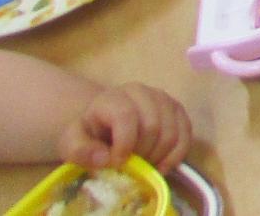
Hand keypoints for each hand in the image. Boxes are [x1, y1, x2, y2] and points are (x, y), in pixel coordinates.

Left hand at [58, 82, 192, 173]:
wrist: (104, 124)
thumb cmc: (90, 134)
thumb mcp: (72, 143)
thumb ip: (79, 151)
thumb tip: (105, 158)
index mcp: (114, 97)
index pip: (126, 116)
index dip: (124, 144)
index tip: (118, 163)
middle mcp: (142, 92)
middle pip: (153, 125)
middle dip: (143, 153)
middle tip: (132, 167)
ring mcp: (163, 99)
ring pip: (172, 130)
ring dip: (160, 155)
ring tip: (145, 166)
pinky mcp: (177, 110)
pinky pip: (186, 133)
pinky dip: (177, 154)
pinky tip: (162, 165)